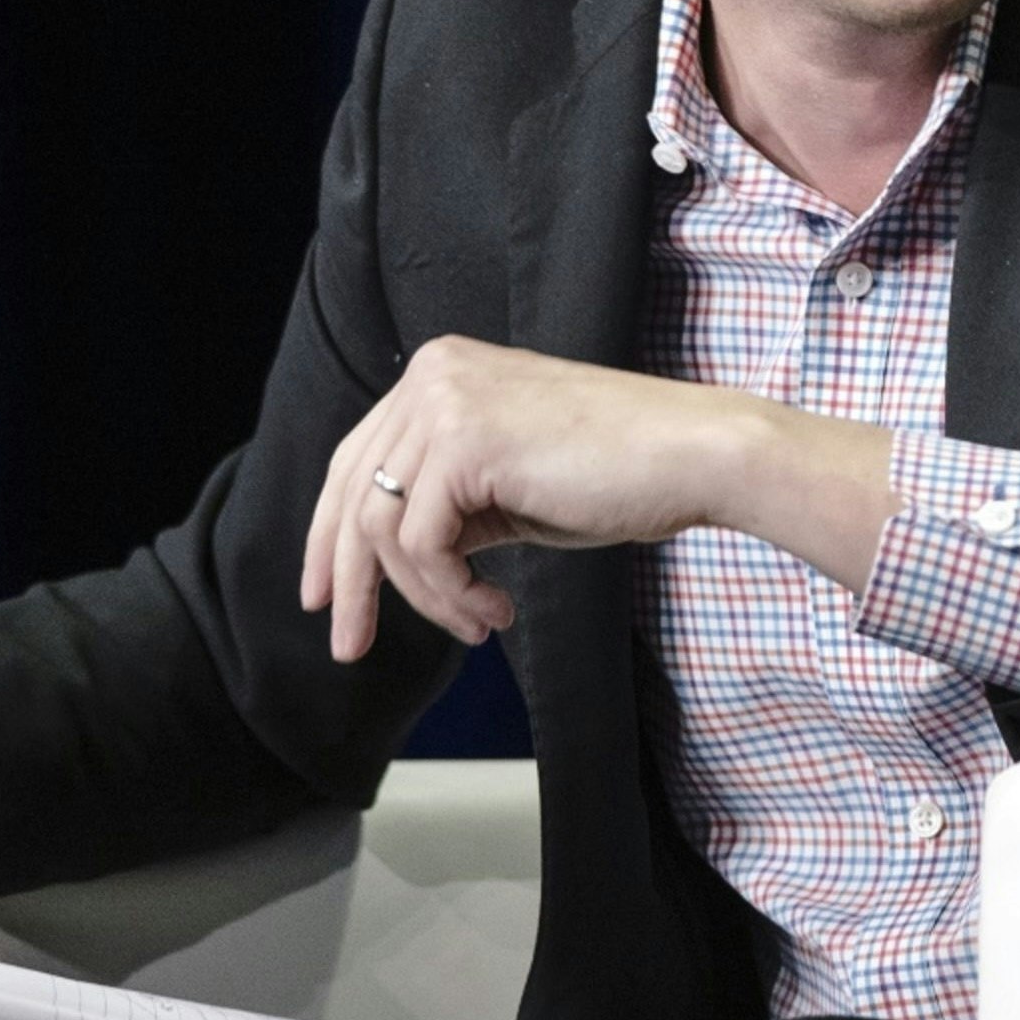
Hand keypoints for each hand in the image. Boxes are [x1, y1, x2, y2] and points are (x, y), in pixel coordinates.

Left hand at [301, 335, 899, 658]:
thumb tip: (386, 562)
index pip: (356, 460)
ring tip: (478, 623)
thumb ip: (447, 504)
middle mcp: (432, 375)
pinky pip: (420, 543)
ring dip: (425, 597)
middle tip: (349, 645)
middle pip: (351, 492)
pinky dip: (449, 592)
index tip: (326, 600)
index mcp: (440, 374)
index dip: (330, 537)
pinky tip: (495, 608)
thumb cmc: (619, 474)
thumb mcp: (508, 487)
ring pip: (381, 528)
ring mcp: (445, 402)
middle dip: (349, 581)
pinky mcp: (464, 443)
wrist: (693, 456)